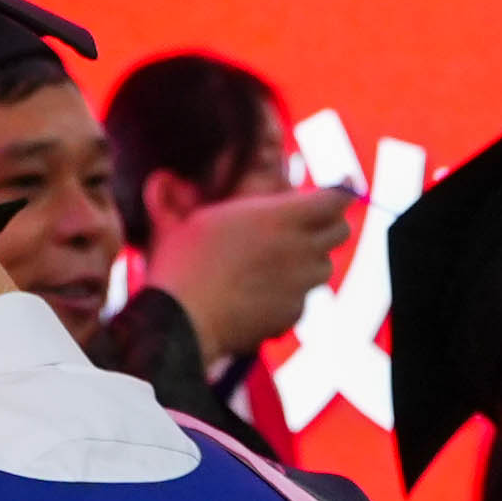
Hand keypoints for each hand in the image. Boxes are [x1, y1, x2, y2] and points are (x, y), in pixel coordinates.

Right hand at [144, 182, 360, 359]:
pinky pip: (304, 298)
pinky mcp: (292, 313)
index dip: (336, 194)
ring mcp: (299, 284)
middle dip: (329, 225)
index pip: (336, 200)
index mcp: (280, 217)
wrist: (182, 321)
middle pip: (341, 231)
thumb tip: (160, 178)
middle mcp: (299, 249)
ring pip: (325, 267)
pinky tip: (265, 294)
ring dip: (312, 260)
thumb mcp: (185, 220)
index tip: (333, 191)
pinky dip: (292, 294)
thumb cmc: (181, 264)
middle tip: (307, 224)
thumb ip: (186, 197)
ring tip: (283, 260)